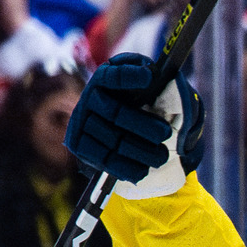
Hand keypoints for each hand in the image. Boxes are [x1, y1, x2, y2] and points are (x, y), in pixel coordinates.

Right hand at [65, 52, 202, 190]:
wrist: (133, 130)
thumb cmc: (147, 102)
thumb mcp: (155, 86)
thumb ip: (157, 79)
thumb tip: (156, 76)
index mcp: (108, 76)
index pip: (113, 74)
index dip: (128, 75)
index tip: (148, 77)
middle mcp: (90, 96)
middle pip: (114, 112)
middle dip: (142, 124)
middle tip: (165, 133)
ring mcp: (82, 122)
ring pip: (112, 139)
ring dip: (140, 150)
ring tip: (162, 156)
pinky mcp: (80, 145)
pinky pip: (102, 159)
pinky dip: (125, 167)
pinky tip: (143, 171)